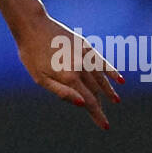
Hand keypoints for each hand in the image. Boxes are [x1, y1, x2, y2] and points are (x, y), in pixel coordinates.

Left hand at [16, 11, 123, 130]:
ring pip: (101, 77)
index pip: (89, 101)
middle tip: (104, 121)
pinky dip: (111, 71)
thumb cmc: (31, 55)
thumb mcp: (40, 78)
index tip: (105, 126)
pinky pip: (102, 62)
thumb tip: (84, 104)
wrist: (33, 26)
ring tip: (116, 100)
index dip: (97, 115)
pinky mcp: (86, 46)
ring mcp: (85, 56)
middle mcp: (81, 67)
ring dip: (109, 90)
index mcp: (70, 77)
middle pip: (95, 91)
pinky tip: (119, 79)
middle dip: (100, 107)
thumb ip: (62, 92)